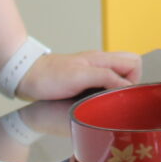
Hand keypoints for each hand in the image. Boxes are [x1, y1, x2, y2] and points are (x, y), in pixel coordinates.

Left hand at [17, 50, 141, 100]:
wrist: (26, 77)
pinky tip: (93, 102)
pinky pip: (104, 85)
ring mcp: (93, 71)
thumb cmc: (49, 76)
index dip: (134, 80)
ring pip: (117, 78)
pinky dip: (104, 93)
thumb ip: (104, 77)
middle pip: (128, 69)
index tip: (122, 94)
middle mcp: (100, 63)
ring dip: (115, 91)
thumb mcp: (78, 77)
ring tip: (103, 102)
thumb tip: (126, 85)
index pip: (134, 63)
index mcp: (101, 59)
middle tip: (116, 99)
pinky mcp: (85, 80)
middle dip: (128, 85)